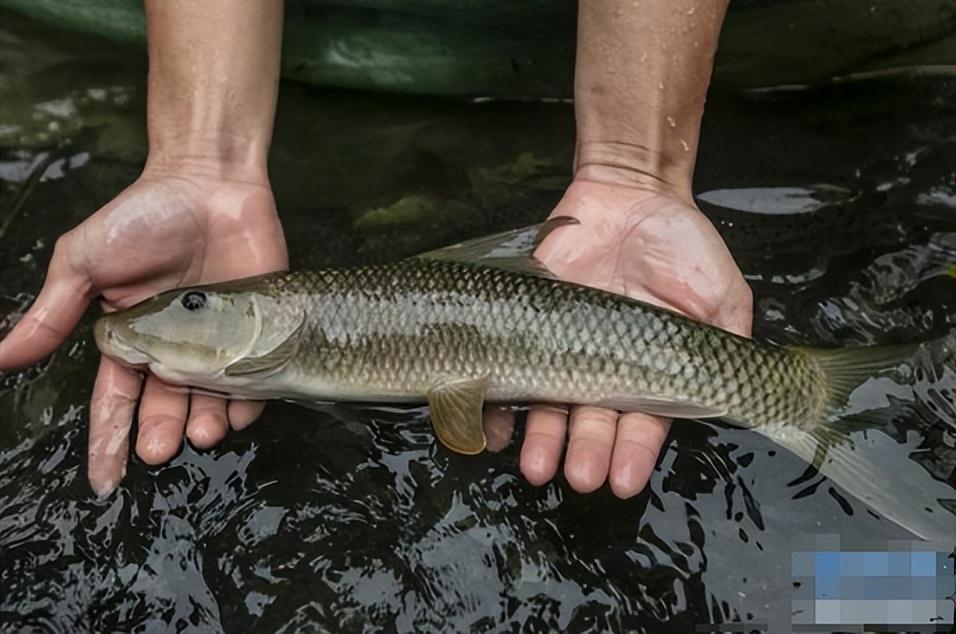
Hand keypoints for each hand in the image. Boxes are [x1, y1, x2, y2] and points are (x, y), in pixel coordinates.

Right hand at [0, 163, 287, 494]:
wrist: (211, 182)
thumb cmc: (143, 217)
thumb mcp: (85, 261)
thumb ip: (52, 312)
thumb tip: (1, 358)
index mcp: (130, 339)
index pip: (114, 402)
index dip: (108, 441)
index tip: (105, 482)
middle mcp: (176, 349)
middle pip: (165, 407)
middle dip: (160, 434)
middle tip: (161, 449)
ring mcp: (221, 341)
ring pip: (211, 399)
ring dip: (206, 422)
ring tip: (204, 432)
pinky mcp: (260, 329)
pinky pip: (259, 375)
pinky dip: (253, 398)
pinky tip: (244, 412)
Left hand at [516, 178, 751, 496]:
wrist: (629, 196)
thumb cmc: (683, 247)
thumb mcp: (722, 294)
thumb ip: (725, 344)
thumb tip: (733, 394)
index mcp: (650, 372)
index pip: (642, 424)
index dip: (633, 453)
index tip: (622, 480)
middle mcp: (602, 370)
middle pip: (591, 422)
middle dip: (586, 452)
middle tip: (580, 476)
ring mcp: (560, 350)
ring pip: (548, 405)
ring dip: (541, 439)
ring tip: (537, 467)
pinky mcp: (524, 325)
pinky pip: (506, 367)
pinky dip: (495, 398)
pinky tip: (491, 426)